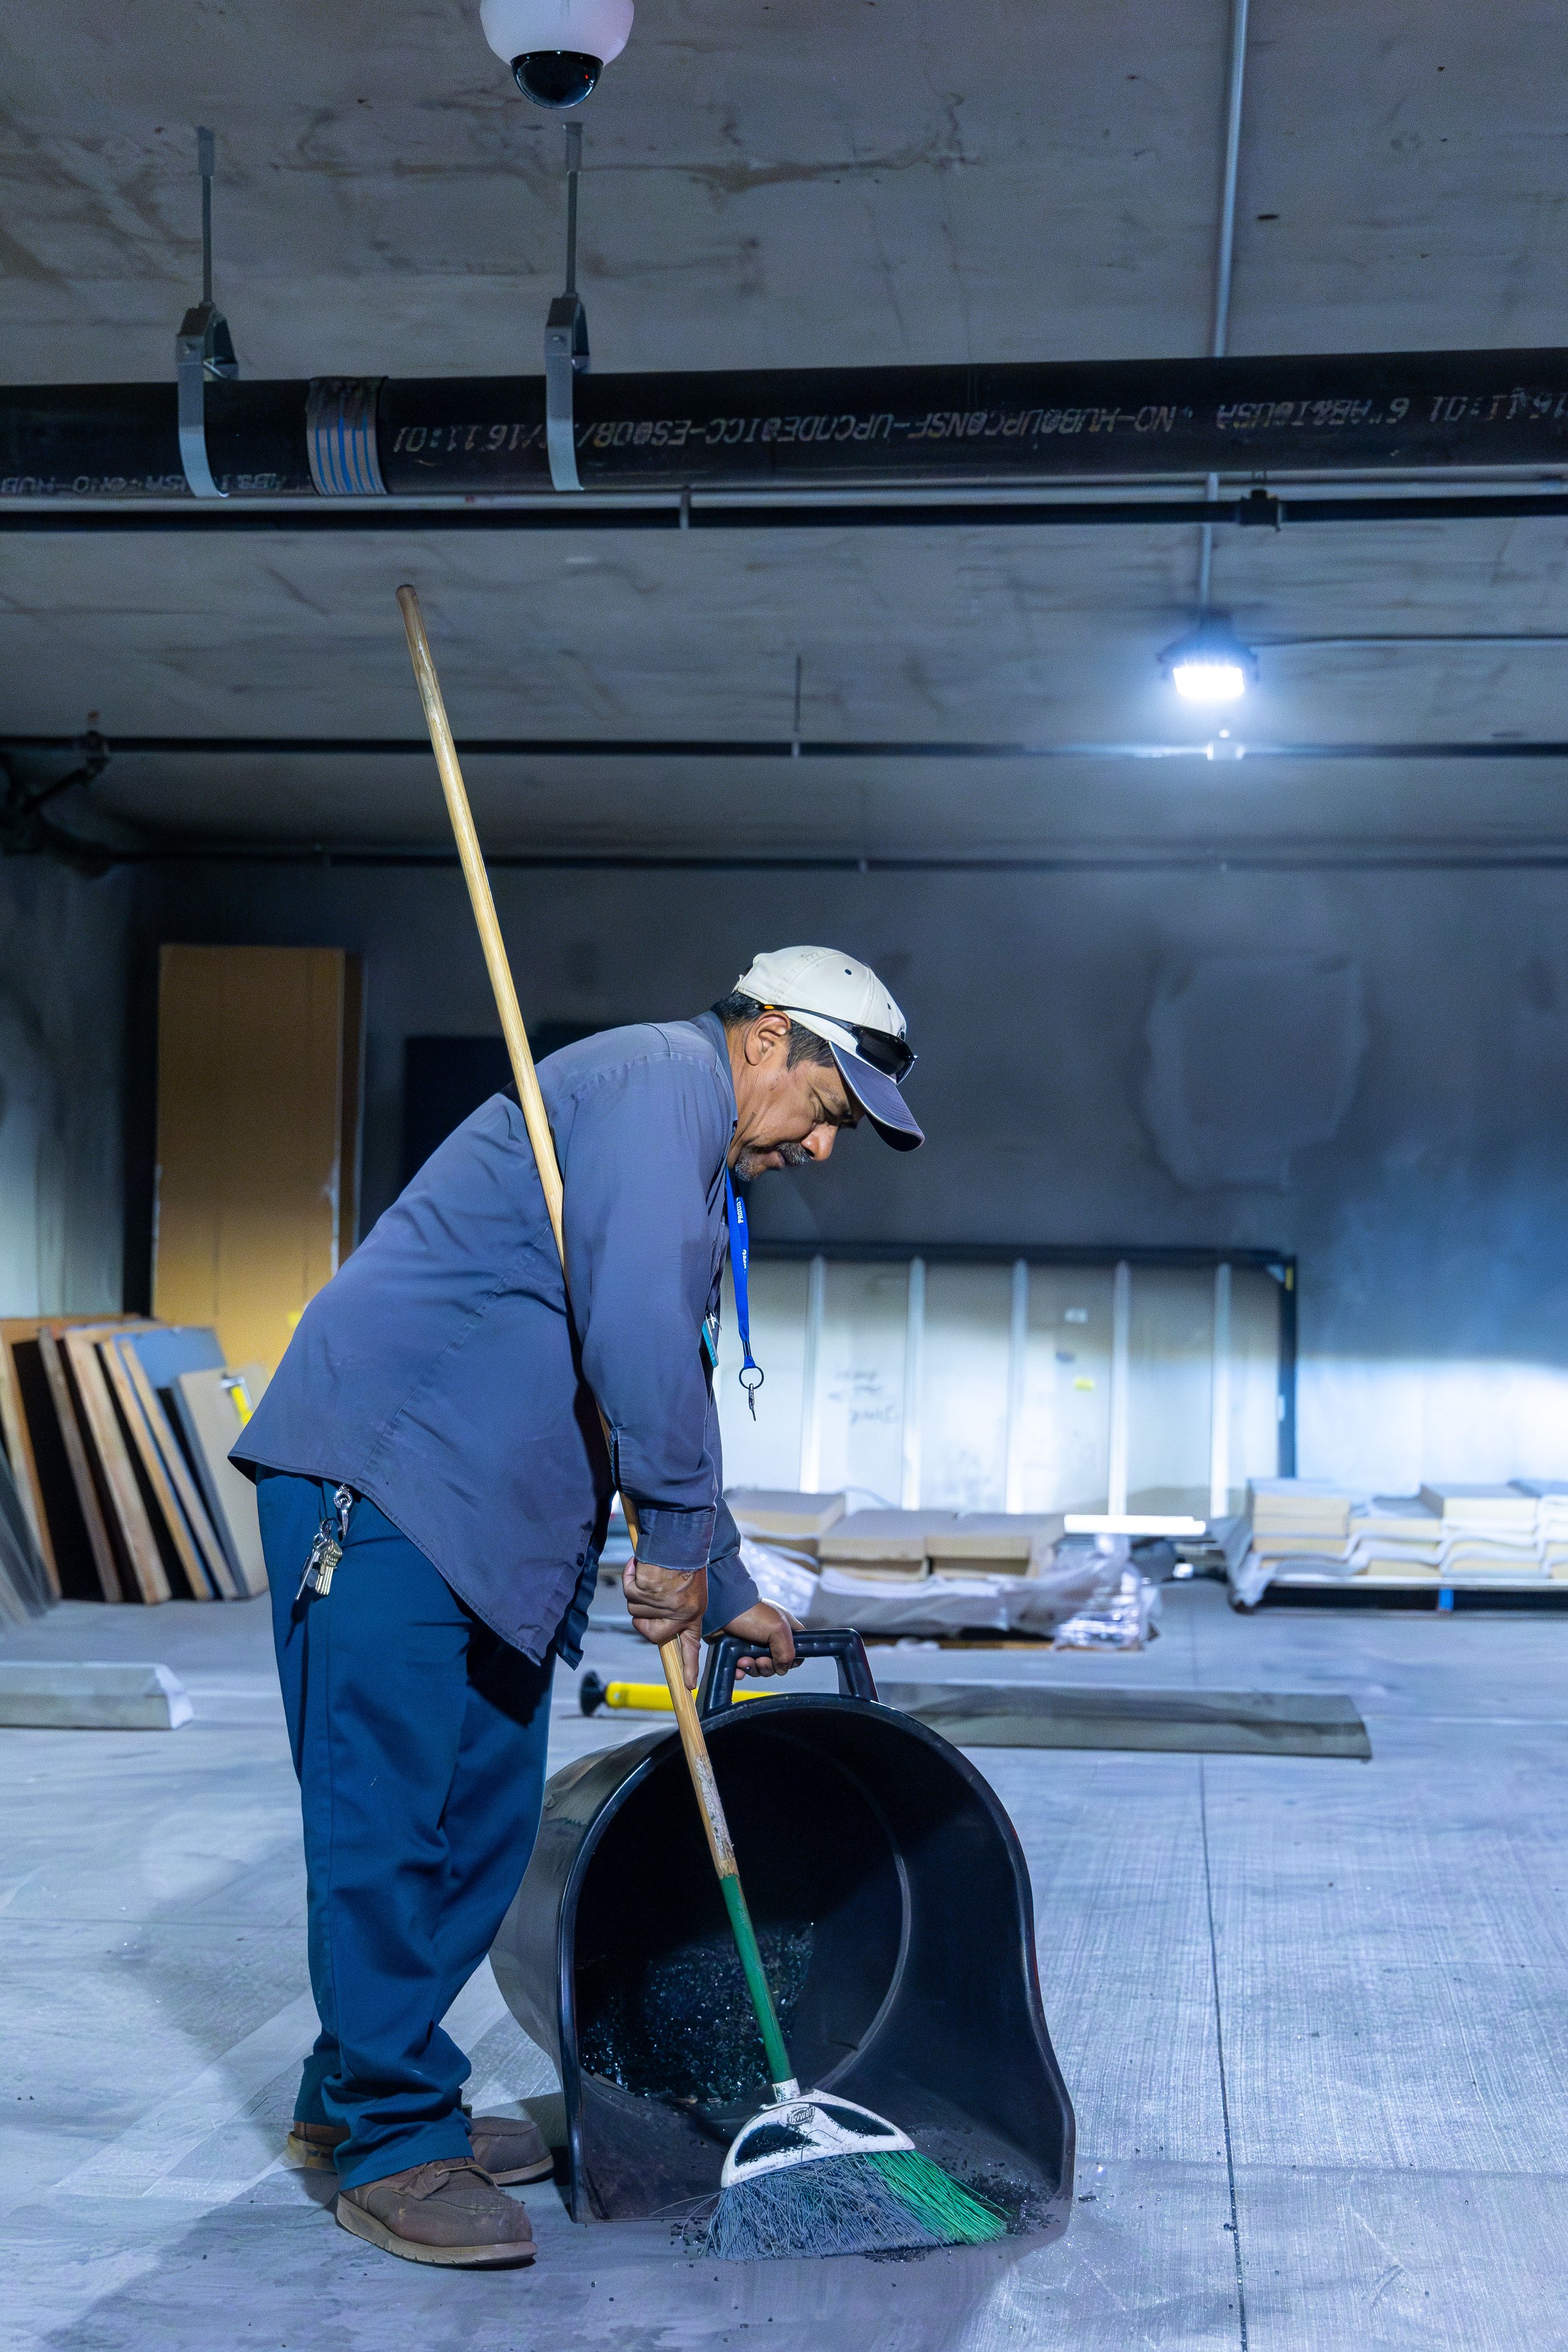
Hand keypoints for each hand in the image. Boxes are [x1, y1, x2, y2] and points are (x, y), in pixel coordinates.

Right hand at [623, 1559, 707, 1689]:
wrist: (682, 1536)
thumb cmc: (686, 1558)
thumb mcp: (692, 1588)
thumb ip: (678, 1607)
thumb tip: (657, 1623)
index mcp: (694, 1612)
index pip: (691, 1646)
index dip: (689, 1667)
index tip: (689, 1686)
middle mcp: (679, 1613)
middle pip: (649, 1631)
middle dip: (643, 1617)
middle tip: (648, 1596)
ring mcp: (662, 1604)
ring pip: (635, 1609)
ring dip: (638, 1590)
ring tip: (652, 1572)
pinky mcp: (647, 1591)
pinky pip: (629, 1590)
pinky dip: (630, 1575)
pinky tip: (639, 1564)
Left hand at [724, 1600, 802, 1678]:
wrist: (719, 1610)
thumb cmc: (751, 1613)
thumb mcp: (778, 1629)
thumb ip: (787, 1652)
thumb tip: (782, 1669)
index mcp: (783, 1628)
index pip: (797, 1647)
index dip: (793, 1658)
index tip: (784, 1661)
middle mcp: (769, 1637)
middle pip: (777, 1663)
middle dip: (768, 1666)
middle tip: (760, 1661)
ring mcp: (752, 1645)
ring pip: (759, 1668)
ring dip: (752, 1669)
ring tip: (743, 1661)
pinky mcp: (736, 1651)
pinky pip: (742, 1669)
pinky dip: (740, 1671)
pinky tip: (737, 1667)